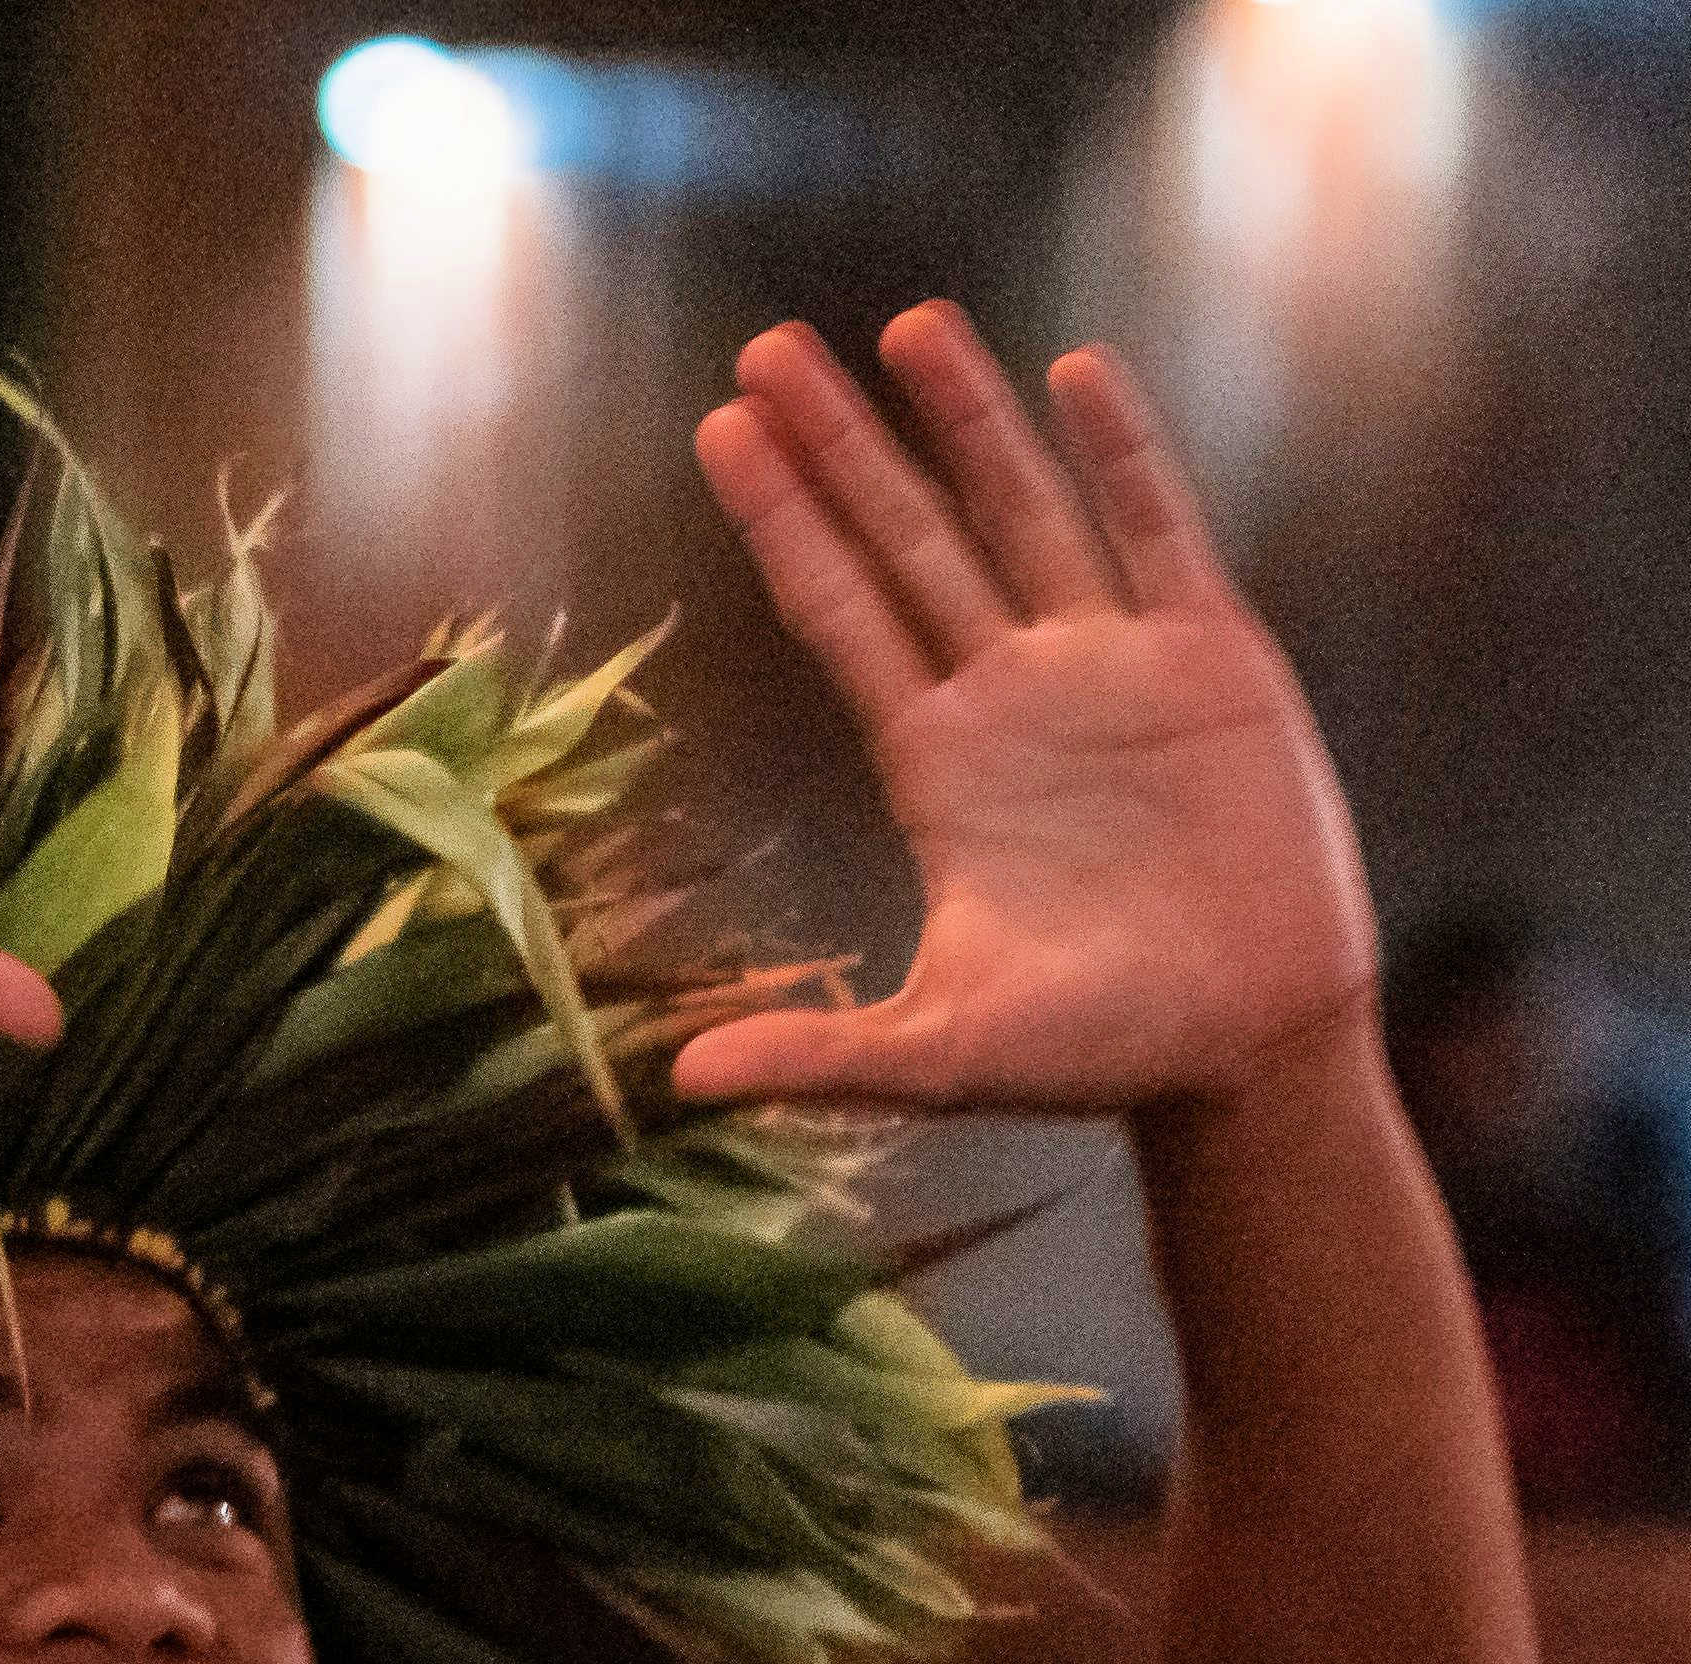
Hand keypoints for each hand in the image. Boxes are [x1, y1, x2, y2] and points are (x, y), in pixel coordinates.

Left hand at [672, 306, 1372, 1117]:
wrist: (1244, 1047)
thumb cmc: (1093, 1055)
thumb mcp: (937, 1055)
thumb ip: (815, 1054)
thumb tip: (675, 1084)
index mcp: (935, 764)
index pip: (836, 611)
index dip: (781, 521)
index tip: (720, 432)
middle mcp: (1009, 694)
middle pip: (904, 537)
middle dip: (837, 443)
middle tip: (761, 349)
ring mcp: (1108, 668)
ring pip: (1019, 511)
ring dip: (964, 418)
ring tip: (904, 323)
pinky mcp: (1211, 659)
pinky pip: (1157, 533)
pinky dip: (1120, 454)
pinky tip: (1076, 374)